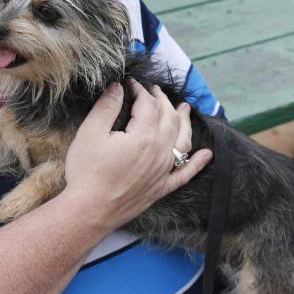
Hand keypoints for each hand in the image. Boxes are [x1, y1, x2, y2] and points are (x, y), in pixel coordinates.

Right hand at [62, 80, 211, 229]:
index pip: (148, 104)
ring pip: (182, 141)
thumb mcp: (90, 132)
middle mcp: (160, 152)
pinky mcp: (161, 188)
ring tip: (186, 109)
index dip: (140, 90)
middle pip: (169, 118)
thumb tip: (118, 86)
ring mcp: (163, 171)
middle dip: (163, 101)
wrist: (89, 211)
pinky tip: (207, 155)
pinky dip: (198, 163)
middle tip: (155, 90)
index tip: (131, 83)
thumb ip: (107, 106)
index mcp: (144, 135)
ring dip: (185, 122)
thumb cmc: (86, 171)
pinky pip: (185, 173)